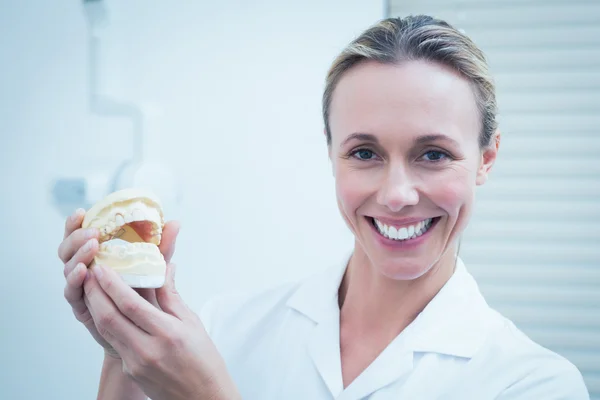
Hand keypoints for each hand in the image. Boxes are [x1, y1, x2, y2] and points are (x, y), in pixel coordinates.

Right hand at [58, 208, 180, 358]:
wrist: (144, 330)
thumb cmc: (146, 293)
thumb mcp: (155, 266)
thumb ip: (162, 246)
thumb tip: (175, 222)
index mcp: (97, 255)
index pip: (79, 235)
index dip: (75, 223)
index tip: (82, 212)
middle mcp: (85, 268)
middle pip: (68, 249)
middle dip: (76, 237)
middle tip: (93, 232)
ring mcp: (81, 287)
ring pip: (68, 267)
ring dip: (78, 255)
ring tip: (92, 247)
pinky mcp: (81, 307)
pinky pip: (72, 292)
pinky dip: (75, 280)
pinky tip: (83, 271)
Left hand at [83, 261, 239, 399]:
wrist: (202, 398)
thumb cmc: (204, 361)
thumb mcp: (192, 323)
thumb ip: (172, 296)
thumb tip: (166, 268)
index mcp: (167, 333)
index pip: (130, 304)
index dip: (112, 284)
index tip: (102, 268)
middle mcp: (147, 350)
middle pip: (110, 317)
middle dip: (95, 292)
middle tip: (89, 273)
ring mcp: (135, 363)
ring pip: (106, 330)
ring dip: (95, 307)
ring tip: (92, 288)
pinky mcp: (130, 371)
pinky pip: (114, 342)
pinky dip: (107, 323)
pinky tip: (106, 310)